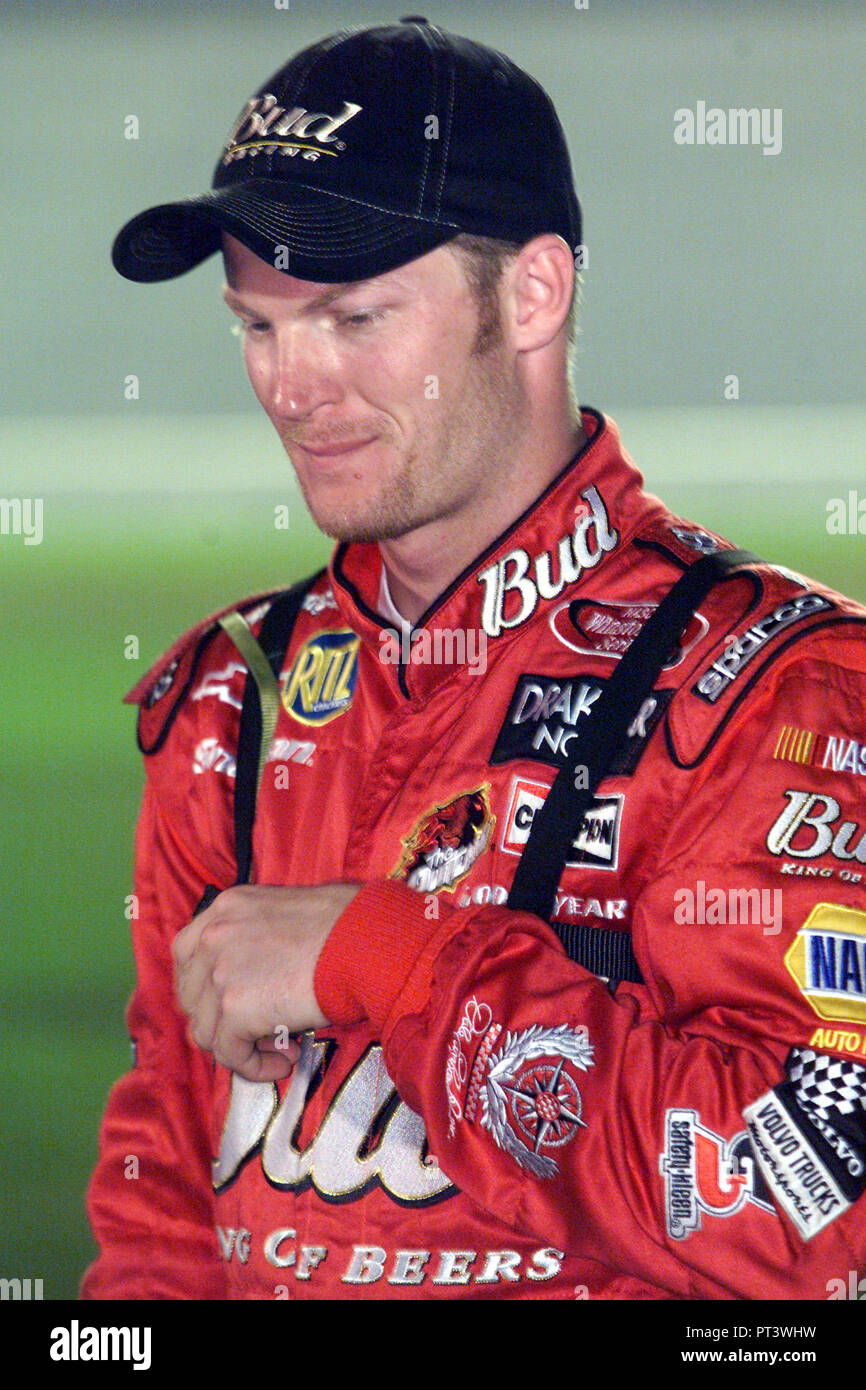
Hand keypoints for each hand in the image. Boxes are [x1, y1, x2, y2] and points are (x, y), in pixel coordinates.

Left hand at [173, 882, 360, 1080]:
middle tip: (259, 1031)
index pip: (187, 953)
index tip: (230, 1005)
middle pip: (191, 996)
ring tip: (282, 1047)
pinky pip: (230, 1054)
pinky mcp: (235, 1007)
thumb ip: (257, 939)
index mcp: (226, 907)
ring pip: (206, 1031)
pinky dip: (254, 1067)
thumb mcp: (286, 914)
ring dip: (241, 1047)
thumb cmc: (346, 925)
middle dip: (220, 1021)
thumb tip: (257, 982)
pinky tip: (285, 1060)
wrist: (366, 940)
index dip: (205, 986)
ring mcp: (220, 971)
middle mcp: (213, 934)